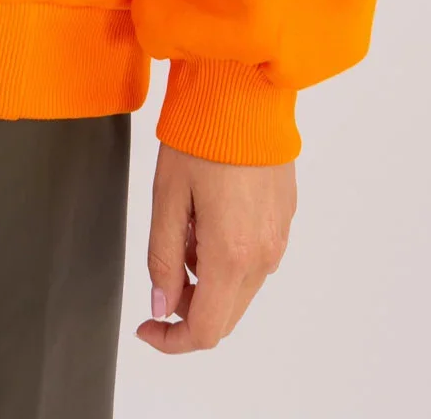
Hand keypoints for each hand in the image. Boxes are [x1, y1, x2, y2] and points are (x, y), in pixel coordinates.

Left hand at [137, 140, 295, 352]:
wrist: (243, 90)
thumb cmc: (201, 135)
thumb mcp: (167, 196)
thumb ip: (162, 257)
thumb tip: (160, 305)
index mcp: (232, 255)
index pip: (206, 330)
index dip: (171, 339)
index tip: (146, 326)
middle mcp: (263, 256)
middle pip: (225, 315)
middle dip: (187, 306)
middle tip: (161, 269)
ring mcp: (279, 238)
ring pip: (240, 288)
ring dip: (207, 278)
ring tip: (185, 224)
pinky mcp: (284, 220)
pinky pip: (255, 259)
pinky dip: (227, 256)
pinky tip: (208, 214)